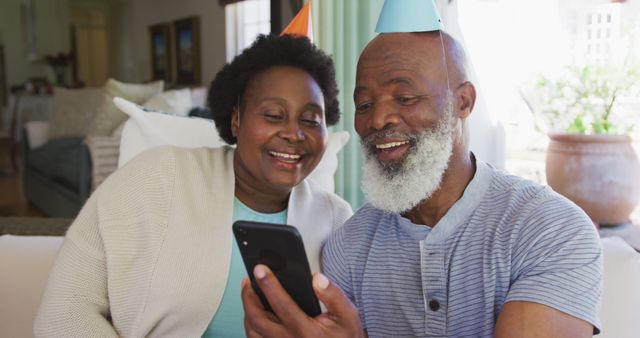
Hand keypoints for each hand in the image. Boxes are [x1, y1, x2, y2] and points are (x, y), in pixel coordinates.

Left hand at [241, 264, 363, 337]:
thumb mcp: (348, 316)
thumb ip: (334, 295)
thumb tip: (317, 279)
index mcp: (307, 333)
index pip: (282, 305)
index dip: (269, 285)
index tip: (260, 270)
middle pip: (257, 319)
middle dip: (248, 297)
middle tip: (247, 281)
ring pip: (252, 331)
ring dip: (248, 311)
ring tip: (249, 293)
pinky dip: (251, 325)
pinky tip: (254, 313)